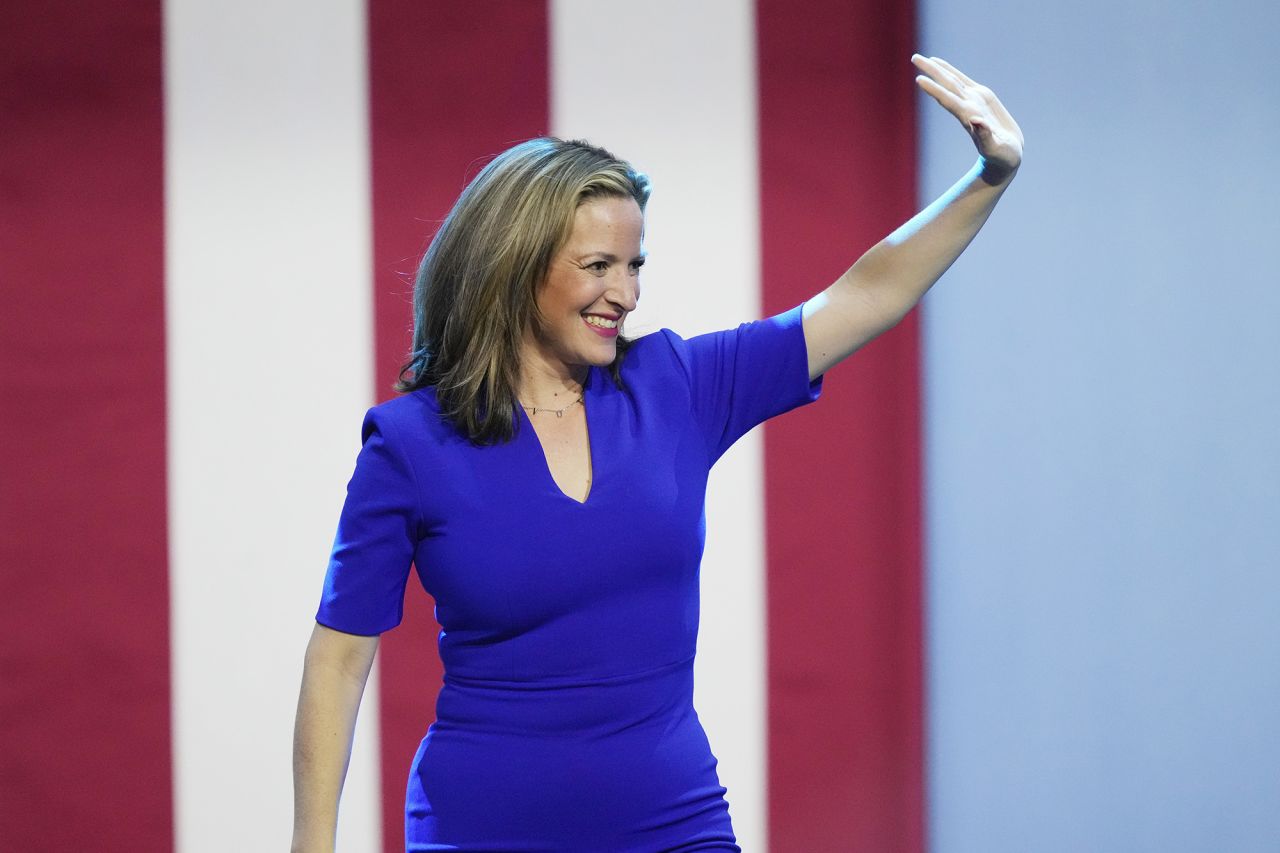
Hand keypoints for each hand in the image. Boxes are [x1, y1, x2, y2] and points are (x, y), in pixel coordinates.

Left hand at [912, 54, 1023, 184]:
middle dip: (931, 71)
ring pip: (953, 81)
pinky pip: (964, 81)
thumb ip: (985, 136)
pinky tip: (942, 67)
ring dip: (939, 69)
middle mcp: (967, 107)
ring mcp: (973, 101)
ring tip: (923, 58)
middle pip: (946, 85)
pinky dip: (953, 72)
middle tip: (914, 57)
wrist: (1006, 157)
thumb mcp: (995, 148)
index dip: (935, 90)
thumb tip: (976, 121)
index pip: (948, 100)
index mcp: (969, 118)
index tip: (919, 79)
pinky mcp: (982, 98)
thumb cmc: (1001, 157)